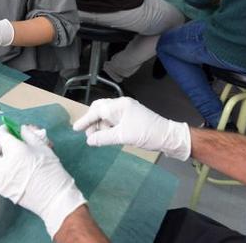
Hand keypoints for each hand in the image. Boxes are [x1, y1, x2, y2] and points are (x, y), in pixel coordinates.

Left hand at [0, 125, 86, 237]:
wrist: (55, 197)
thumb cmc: (53, 171)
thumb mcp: (44, 148)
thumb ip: (30, 136)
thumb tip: (21, 129)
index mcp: (16, 150)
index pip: (2, 136)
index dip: (3, 130)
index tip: (7, 129)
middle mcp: (5, 164)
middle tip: (4, 146)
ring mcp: (1, 178)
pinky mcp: (1, 190)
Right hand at [72, 97, 191, 160]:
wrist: (169, 137)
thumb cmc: (147, 134)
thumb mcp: (123, 137)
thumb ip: (104, 138)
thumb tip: (89, 140)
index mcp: (120, 105)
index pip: (97, 110)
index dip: (85, 120)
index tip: (75, 129)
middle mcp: (122, 105)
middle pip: (100, 110)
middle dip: (92, 122)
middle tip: (87, 135)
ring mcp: (127, 111)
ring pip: (106, 116)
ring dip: (100, 126)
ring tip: (98, 138)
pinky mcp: (130, 118)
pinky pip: (113, 120)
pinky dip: (108, 128)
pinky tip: (107, 136)